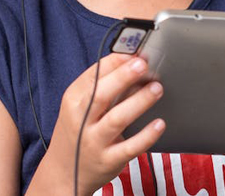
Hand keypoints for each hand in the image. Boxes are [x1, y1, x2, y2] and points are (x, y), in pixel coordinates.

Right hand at [37, 53, 164, 194]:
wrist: (64, 171)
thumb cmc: (78, 130)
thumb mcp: (81, 106)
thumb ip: (105, 87)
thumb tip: (135, 64)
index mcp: (73, 100)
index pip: (93, 75)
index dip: (116, 62)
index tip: (135, 52)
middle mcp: (81, 120)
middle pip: (102, 94)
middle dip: (124, 76)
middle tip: (144, 64)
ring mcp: (93, 141)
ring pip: (117, 119)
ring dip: (139, 101)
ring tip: (157, 88)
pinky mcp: (108, 160)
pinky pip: (130, 147)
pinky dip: (146, 135)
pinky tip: (159, 124)